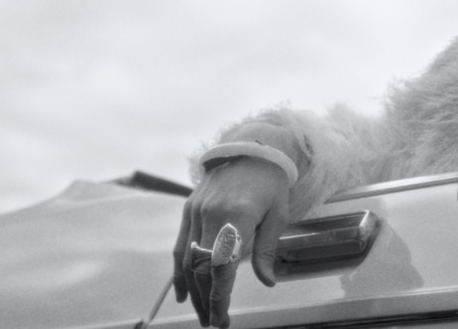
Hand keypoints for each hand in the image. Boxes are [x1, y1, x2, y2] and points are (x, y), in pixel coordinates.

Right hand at [172, 157, 290, 327]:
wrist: (251, 148)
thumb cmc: (270, 182)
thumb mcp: (278, 214)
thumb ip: (267, 249)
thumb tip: (267, 282)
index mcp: (236, 216)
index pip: (222, 266)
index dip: (220, 297)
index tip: (222, 319)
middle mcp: (210, 215)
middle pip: (201, 268)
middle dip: (206, 300)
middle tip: (214, 323)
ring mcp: (196, 212)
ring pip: (187, 260)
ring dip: (193, 291)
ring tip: (202, 314)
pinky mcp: (189, 209)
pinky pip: (179, 246)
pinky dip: (179, 272)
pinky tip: (183, 293)